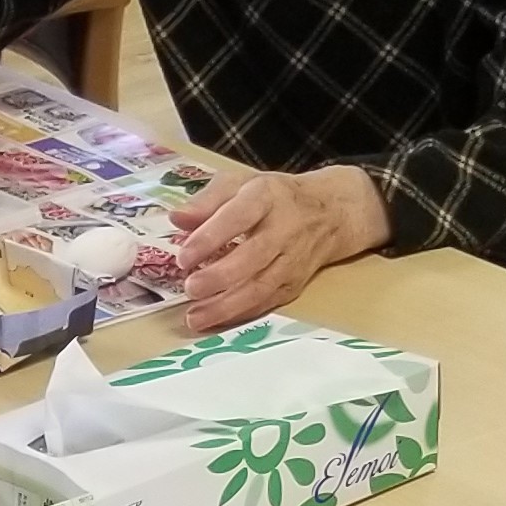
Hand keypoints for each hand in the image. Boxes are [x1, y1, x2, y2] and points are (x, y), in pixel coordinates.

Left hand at [165, 166, 389, 332]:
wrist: (329, 213)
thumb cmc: (272, 198)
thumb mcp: (239, 184)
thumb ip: (207, 201)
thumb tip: (176, 218)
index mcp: (266, 198)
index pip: (239, 216)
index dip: (211, 237)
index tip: (183, 258)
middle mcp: (284, 229)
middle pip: (254, 256)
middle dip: (220, 277)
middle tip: (190, 288)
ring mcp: (292, 260)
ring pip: (262, 287)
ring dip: (227, 306)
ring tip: (195, 317)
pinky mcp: (294, 284)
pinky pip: (267, 302)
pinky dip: (240, 314)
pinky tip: (213, 321)